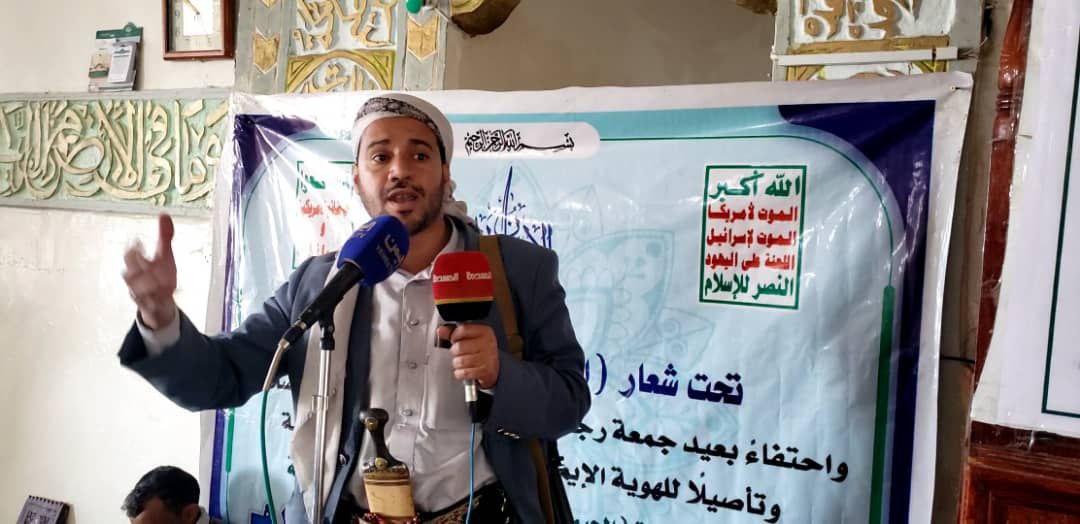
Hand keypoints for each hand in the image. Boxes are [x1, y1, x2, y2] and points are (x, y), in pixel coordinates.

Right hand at [122, 214, 177, 329]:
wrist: (161, 303)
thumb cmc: (160, 275)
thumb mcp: (164, 256)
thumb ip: (164, 236)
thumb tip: (164, 213)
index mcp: (138, 266)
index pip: (130, 256)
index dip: (133, 250)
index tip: (138, 241)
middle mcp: (136, 281)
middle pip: (129, 274)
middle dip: (135, 267)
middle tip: (145, 260)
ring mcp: (143, 295)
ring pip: (137, 292)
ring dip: (146, 286)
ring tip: (158, 280)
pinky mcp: (151, 308)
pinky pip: (150, 307)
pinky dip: (155, 303)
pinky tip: (165, 297)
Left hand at [437, 323, 499, 388]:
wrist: (494, 368)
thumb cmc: (480, 352)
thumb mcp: (470, 338)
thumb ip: (454, 333)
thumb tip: (440, 330)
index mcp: (485, 331)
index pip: (462, 329)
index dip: (454, 336)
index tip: (455, 340)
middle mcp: (488, 343)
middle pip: (459, 346)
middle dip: (456, 352)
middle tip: (461, 353)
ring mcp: (487, 358)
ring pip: (460, 361)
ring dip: (458, 364)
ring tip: (463, 362)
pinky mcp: (485, 372)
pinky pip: (463, 373)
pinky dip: (460, 374)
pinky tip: (465, 370)